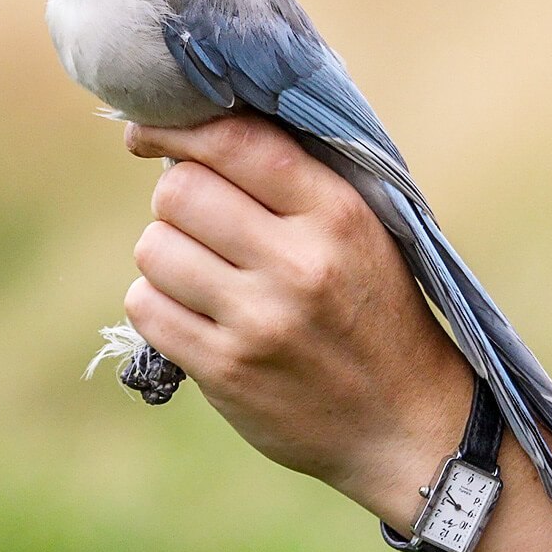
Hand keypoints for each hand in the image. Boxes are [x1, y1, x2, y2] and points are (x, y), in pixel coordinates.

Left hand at [123, 115, 470, 520]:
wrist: (404, 424)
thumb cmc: (375, 310)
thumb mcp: (365, 230)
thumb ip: (298, 178)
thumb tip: (201, 129)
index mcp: (337, 214)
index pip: (237, 143)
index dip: (177, 127)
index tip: (148, 133)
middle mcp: (298, 263)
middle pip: (178, 193)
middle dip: (177, 201)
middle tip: (201, 222)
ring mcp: (259, 321)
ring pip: (153, 249)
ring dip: (165, 255)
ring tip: (203, 273)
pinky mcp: (226, 370)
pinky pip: (146, 307)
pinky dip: (157, 303)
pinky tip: (194, 312)